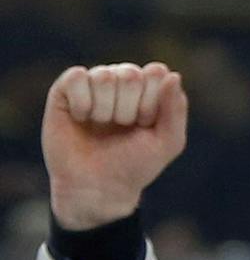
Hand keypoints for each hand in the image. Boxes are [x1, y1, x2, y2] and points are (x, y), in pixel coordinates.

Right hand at [43, 63, 188, 230]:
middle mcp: (120, 80)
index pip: (156, 72)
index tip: (146, 125)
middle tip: (122, 128)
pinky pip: (77, 77)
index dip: (152, 103)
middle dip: (129, 109)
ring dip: (105, 110)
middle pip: (130, 74)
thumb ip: (176, 109)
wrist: (98, 187)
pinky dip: (82, 103)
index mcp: (148, 88)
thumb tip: (172, 74)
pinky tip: (81, 119)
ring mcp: (92, 83)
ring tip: (101, 126)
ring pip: (104, 75)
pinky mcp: (64, 89)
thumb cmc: (134, 164)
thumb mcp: (167, 142)